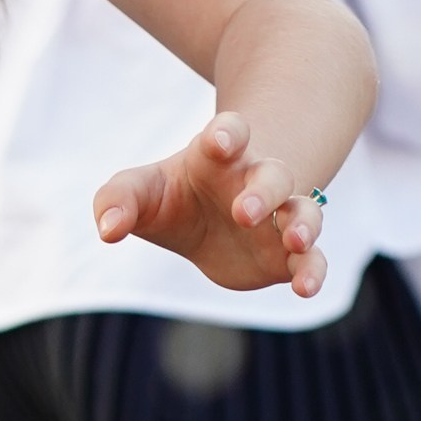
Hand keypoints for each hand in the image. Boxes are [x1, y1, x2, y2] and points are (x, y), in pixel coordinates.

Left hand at [94, 110, 329, 297]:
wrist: (209, 226)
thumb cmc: (172, 198)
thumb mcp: (140, 194)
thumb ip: (118, 201)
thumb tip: (107, 229)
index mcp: (219, 157)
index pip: (230, 132)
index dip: (227, 134)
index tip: (220, 142)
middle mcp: (256, 182)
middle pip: (273, 175)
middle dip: (264, 190)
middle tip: (243, 212)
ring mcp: (278, 218)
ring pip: (304, 211)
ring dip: (304, 223)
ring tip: (295, 240)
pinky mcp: (287, 255)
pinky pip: (311, 258)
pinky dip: (313, 270)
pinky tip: (305, 288)